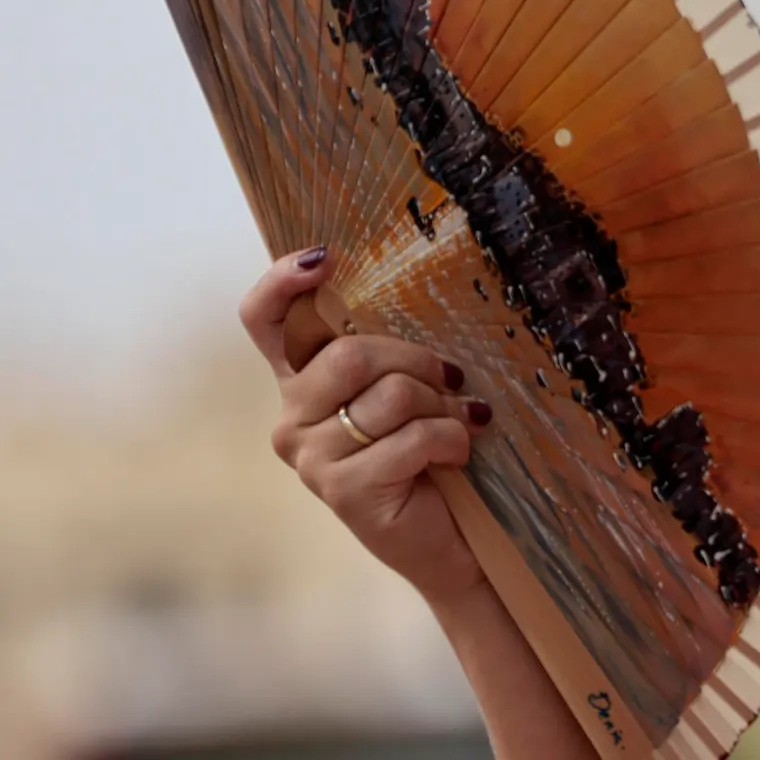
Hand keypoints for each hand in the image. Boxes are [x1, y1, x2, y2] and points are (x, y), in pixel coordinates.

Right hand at [241, 245, 491, 604]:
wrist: (452, 541)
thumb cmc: (433, 454)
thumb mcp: (409, 390)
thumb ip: (389, 352)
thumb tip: (407, 289)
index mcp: (303, 382)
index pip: (263, 320)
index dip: (282, 282)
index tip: (326, 258)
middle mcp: (292, 418)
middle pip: (349, 355)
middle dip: (418, 363)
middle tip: (451, 384)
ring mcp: (312, 458)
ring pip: (390, 395)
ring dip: (443, 408)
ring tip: (458, 426)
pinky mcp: (344, 492)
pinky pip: (413, 438)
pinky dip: (452, 440)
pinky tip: (457, 455)